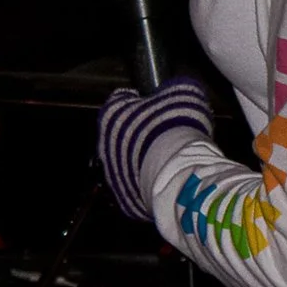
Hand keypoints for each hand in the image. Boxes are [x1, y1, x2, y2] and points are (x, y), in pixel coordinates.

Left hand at [96, 77, 215, 224]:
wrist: (179, 173)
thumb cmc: (175, 128)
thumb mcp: (183, 93)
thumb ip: (174, 88)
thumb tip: (179, 87)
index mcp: (111, 115)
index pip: (120, 102)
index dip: (138, 102)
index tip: (154, 105)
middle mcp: (104, 146)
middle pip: (120, 136)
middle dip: (138, 135)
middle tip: (163, 134)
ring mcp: (113, 176)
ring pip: (126, 164)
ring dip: (142, 160)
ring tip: (168, 159)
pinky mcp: (125, 200)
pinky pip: (136, 187)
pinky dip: (147, 182)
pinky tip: (167, 178)